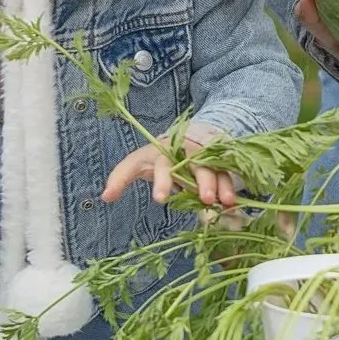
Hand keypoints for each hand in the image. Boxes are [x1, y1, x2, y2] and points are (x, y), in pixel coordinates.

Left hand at [101, 135, 236, 208]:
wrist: (186, 137)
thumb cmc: (157, 156)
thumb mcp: (139, 162)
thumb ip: (122, 177)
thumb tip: (104, 197)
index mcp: (162, 152)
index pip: (160, 164)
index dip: (162, 181)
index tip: (161, 200)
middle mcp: (184, 151)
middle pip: (194, 165)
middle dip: (199, 181)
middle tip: (204, 199)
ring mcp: (203, 154)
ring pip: (214, 167)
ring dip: (220, 184)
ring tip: (224, 202)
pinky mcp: (218, 159)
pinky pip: (227, 171)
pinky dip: (230, 185)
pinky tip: (234, 202)